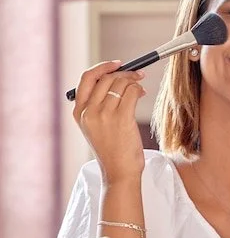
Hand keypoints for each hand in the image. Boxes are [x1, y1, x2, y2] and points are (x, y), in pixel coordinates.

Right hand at [72, 61, 146, 184]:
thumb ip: (100, 106)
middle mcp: (89, 112)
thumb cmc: (113, 150)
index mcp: (79, 112)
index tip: (118, 64)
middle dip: (124, 73)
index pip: (87, 78)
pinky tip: (142, 93)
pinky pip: (131, 92)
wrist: (119, 172)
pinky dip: (138, 89)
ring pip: (120, 83)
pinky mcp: (121, 119)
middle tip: (138, 75)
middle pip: (106, 78)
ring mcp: (104, 115)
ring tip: (141, 87)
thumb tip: (118, 80)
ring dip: (133, 81)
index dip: (103, 67)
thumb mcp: (96, 127)